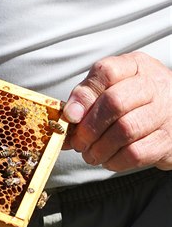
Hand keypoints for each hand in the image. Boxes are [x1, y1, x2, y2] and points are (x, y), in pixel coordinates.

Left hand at [62, 52, 171, 171]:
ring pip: (125, 130)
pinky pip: (137, 152)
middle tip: (79, 142)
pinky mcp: (168, 139)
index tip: (69, 116)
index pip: (106, 72)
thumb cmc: (134, 101)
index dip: (83, 96)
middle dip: (89, 127)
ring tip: (90, 154)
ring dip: (100, 147)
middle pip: (114, 102)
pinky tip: (108, 160)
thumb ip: (88, 97)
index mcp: (135, 66)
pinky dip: (116, 160)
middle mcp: (153, 85)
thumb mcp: (113, 88)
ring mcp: (165, 112)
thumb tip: (65, 119)